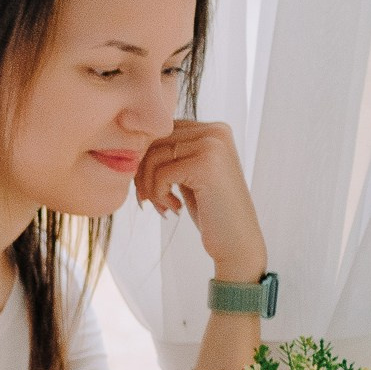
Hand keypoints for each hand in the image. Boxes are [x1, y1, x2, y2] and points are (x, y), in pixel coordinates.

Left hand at [136, 120, 264, 283]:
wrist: (237, 240)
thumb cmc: (210, 210)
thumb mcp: (189, 174)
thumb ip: (172, 154)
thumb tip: (133, 144)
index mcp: (214, 130)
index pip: (161, 132)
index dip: (145, 159)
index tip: (150, 188)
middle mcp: (216, 131)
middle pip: (154, 141)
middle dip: (142, 173)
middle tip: (150, 200)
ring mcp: (213, 145)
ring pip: (153, 157)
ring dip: (149, 187)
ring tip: (163, 206)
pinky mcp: (206, 164)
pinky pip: (161, 174)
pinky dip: (158, 195)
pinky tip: (175, 208)